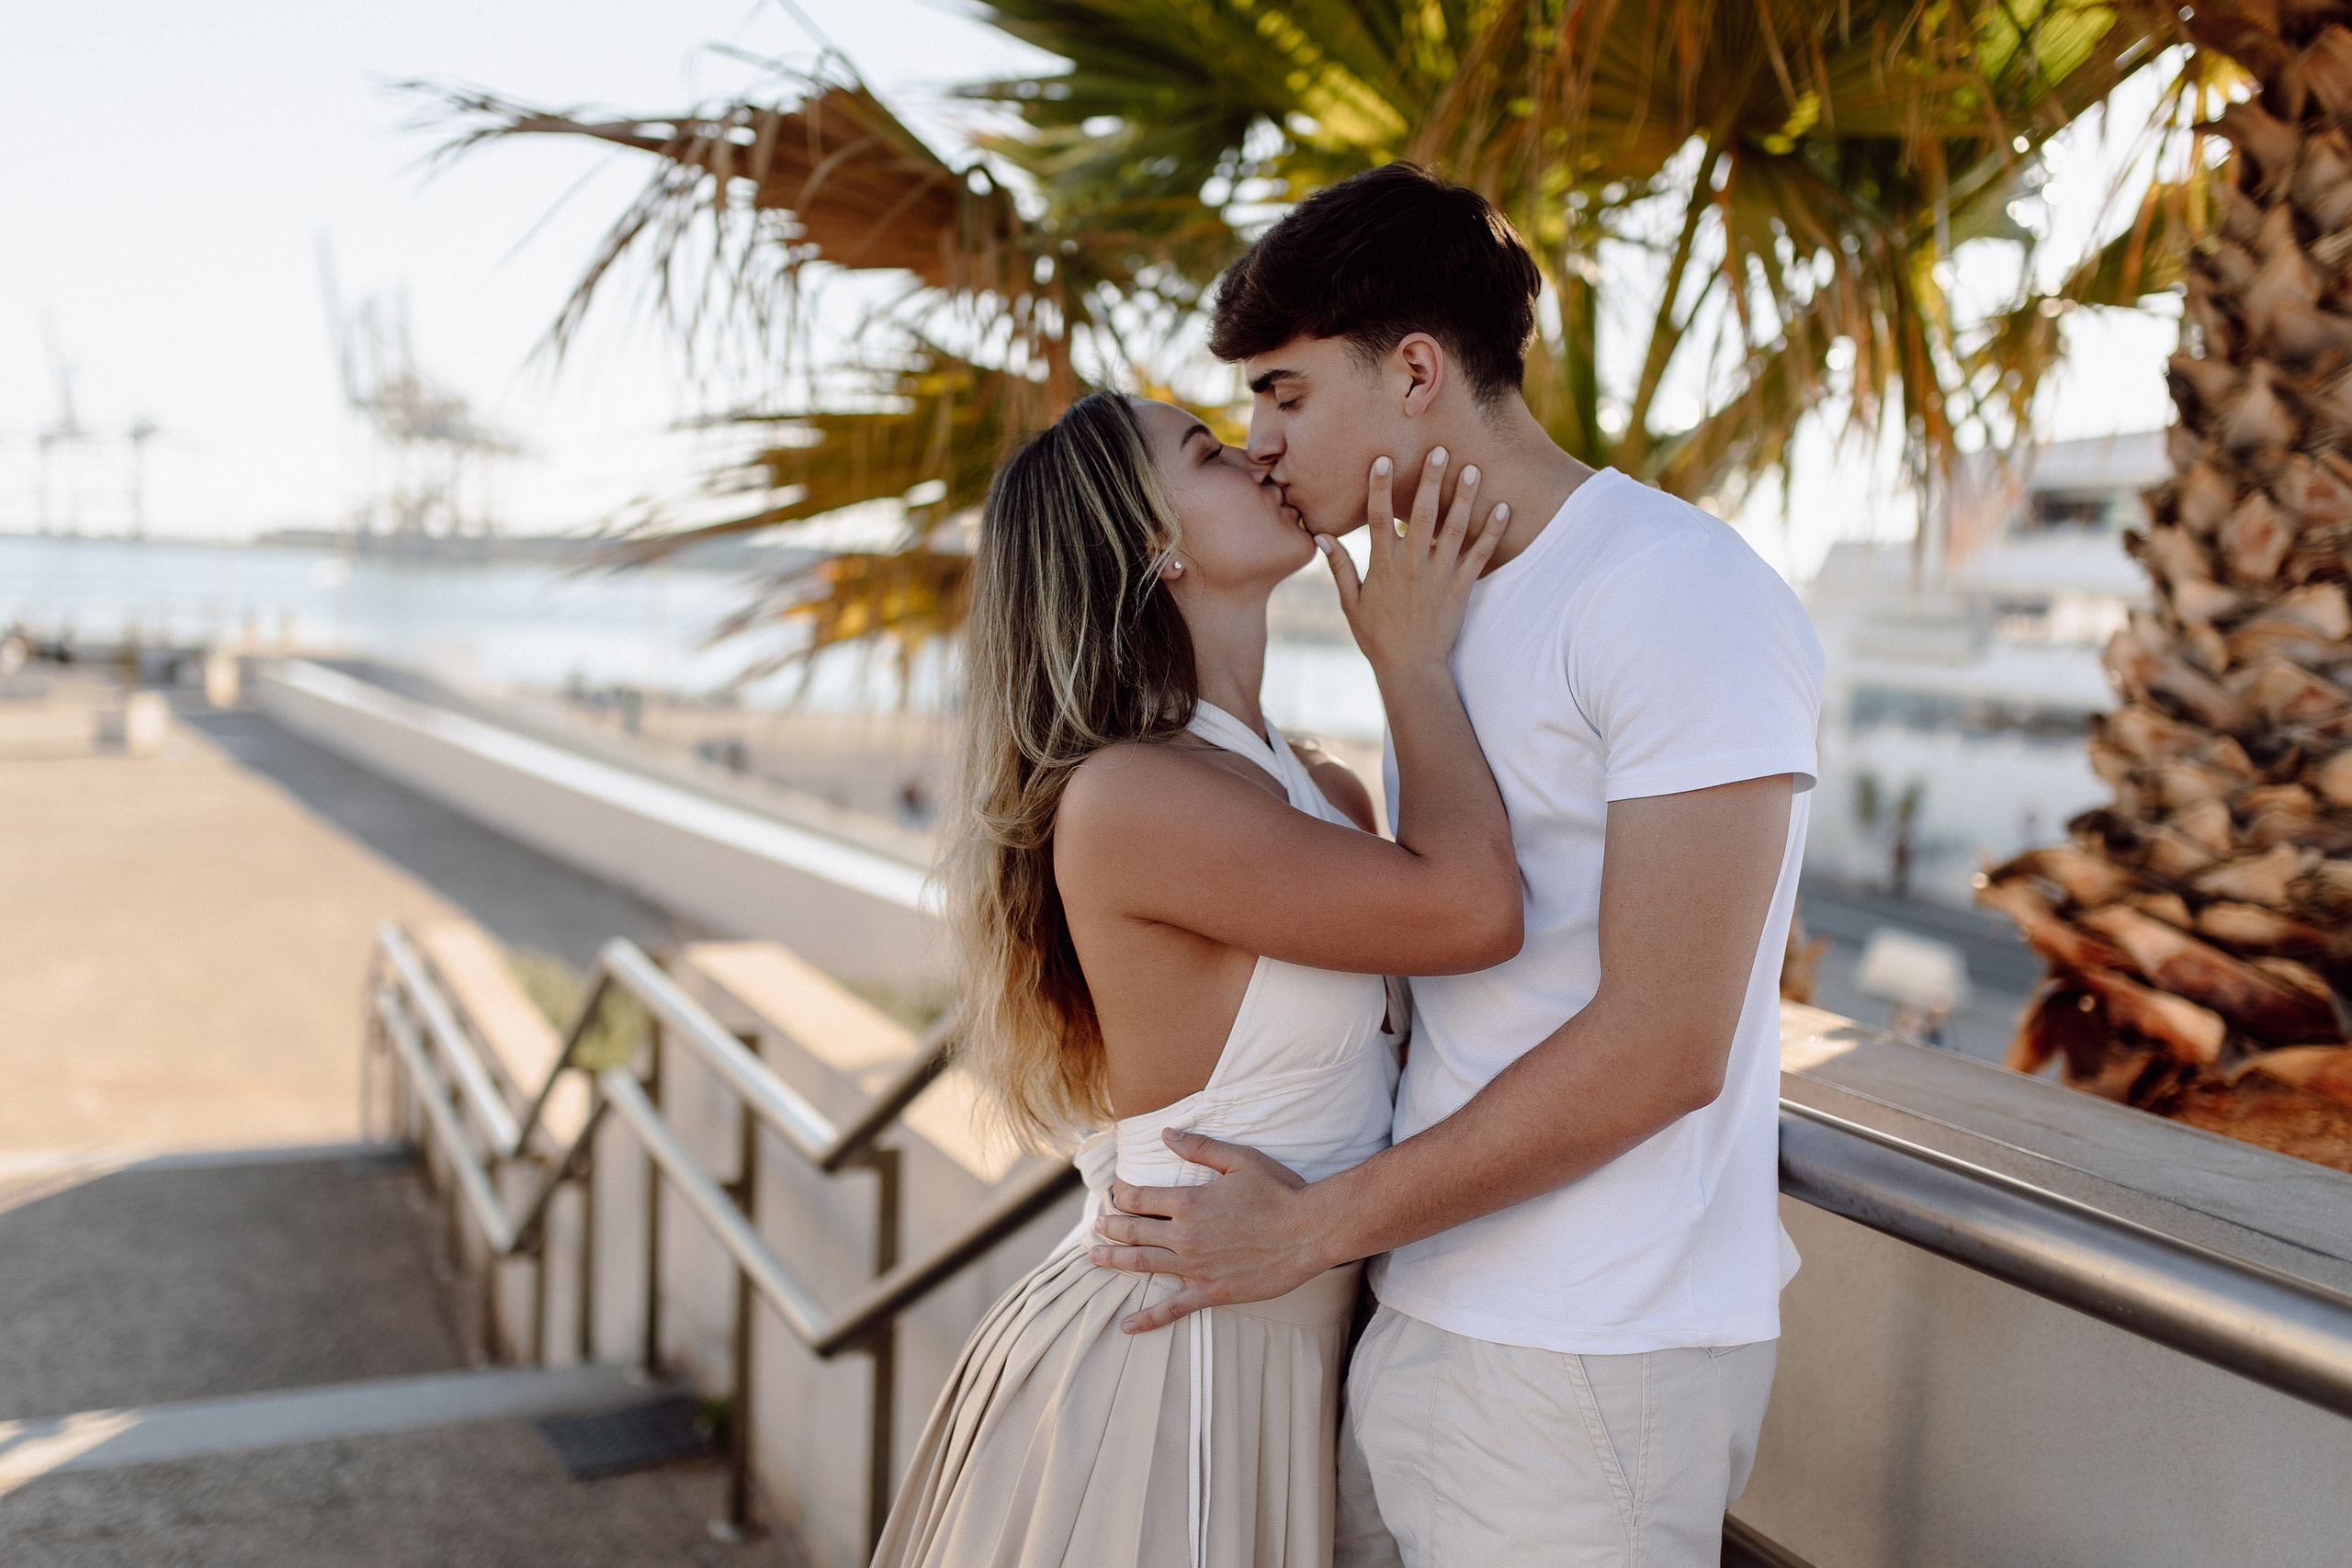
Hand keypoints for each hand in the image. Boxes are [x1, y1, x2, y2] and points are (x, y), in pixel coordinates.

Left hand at [1086, 1129, 1328, 1333]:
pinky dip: (1148, 1318)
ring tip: (1094, 1260)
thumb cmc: (1278, 1191)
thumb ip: (1199, 1147)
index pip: (1140, 1199)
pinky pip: (1173, 1309)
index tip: (1116, 1196)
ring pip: (1144, 1265)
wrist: (1309, 1231)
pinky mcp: (1212, 1292)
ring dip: (1115, 1261)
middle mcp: (1185, 1236)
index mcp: (1188, 1202)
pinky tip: (1128, 1325)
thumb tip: (1166, 1133)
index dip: (1123, 1197)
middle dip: (1111, 1228)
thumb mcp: (1239, 1159)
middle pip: (1134, 1232)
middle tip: (1097, 1228)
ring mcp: (1196, 1267)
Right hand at [1318, 446, 1508, 677]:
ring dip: (1464, 498)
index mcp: (1383, 566)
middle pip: (1421, 514)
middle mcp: (1411, 565)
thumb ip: (1339, 567)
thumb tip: (1321, 537)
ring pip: (1453, 529)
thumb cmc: (1378, 637)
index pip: (1379, 518)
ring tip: (1473, 469)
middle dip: (1431, 480)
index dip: (1380, 488)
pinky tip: (1504, 507)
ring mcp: (1439, 575)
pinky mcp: (1461, 588)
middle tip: (1440, 450)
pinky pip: (1479, 555)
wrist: (1411, 669)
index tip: (1383, 459)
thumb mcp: (1351, 603)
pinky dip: (1492, 531)